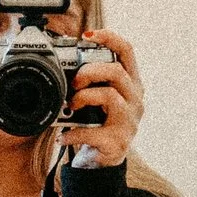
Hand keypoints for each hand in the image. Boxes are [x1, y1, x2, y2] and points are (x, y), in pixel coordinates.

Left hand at [64, 27, 143, 167]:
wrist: (101, 162)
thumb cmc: (98, 123)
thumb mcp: (97, 98)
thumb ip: (89, 81)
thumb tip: (61, 62)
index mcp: (130, 84)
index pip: (127, 52)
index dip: (109, 38)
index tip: (87, 35)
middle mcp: (135, 100)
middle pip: (116, 72)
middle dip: (90, 71)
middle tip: (74, 82)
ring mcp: (129, 121)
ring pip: (109, 96)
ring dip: (83, 97)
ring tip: (71, 105)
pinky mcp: (117, 142)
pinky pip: (92, 131)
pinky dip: (73, 132)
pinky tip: (64, 136)